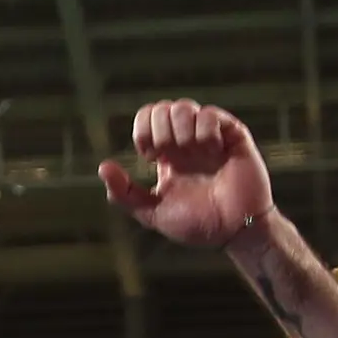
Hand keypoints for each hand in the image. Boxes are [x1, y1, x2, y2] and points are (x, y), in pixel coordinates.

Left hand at [97, 100, 274, 252]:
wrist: (234, 232)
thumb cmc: (197, 224)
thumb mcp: (152, 212)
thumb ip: (124, 194)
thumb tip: (103, 166)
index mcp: (168, 153)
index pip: (148, 117)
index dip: (142, 128)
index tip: (149, 155)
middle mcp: (188, 141)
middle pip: (163, 107)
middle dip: (158, 127)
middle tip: (165, 152)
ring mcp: (211, 137)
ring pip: (185, 106)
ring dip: (179, 128)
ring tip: (188, 151)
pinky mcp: (233, 137)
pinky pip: (211, 114)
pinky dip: (204, 130)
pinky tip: (210, 151)